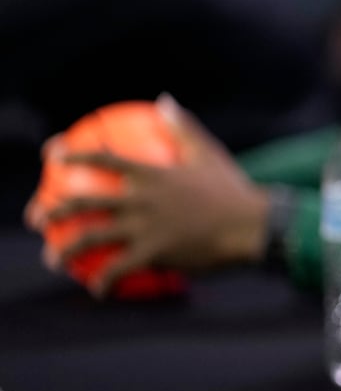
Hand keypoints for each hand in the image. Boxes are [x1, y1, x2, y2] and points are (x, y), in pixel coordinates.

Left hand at [24, 95, 270, 295]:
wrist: (252, 225)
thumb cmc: (232, 189)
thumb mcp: (208, 153)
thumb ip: (182, 128)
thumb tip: (165, 99)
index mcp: (152, 174)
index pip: (105, 160)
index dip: (74, 155)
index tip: (52, 154)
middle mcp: (141, 199)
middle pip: (84, 202)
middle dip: (52, 210)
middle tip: (37, 217)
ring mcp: (145, 227)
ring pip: (91, 238)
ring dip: (65, 249)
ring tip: (52, 258)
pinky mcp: (154, 253)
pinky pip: (120, 269)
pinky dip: (104, 281)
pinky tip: (98, 291)